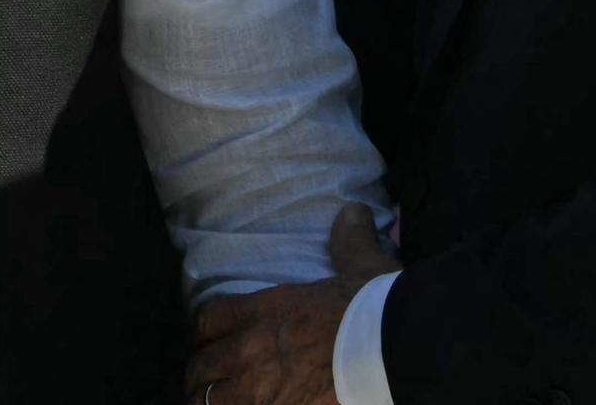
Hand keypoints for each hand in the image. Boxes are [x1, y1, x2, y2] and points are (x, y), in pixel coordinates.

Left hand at [184, 207, 397, 404]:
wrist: (395, 351)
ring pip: (210, 399)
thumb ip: (349, 240)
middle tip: (206, 377)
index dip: (204, 330)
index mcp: (268, 308)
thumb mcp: (362, 266)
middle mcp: (254, 348)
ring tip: (216, 402)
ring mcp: (262, 388)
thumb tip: (353, 211)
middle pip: (202, 364)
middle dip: (201, 372)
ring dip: (209, 399)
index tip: (207, 337)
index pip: (211, 318)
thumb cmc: (375, 308)